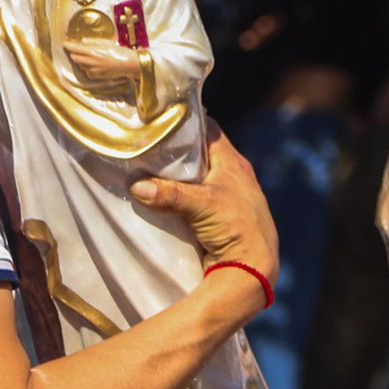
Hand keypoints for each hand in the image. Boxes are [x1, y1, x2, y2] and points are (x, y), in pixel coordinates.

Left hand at [63, 39, 139, 80]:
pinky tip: (96, 65)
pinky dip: (88, 69)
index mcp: (93, 51)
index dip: (68, 46)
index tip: (65, 44)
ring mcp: (94, 70)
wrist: (128, 63)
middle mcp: (91, 61)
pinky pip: (88, 72)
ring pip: (81, 66)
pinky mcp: (97, 76)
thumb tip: (82, 41)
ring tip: (91, 57)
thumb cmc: (119, 51)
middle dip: (74, 54)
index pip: (75, 48)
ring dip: (82, 61)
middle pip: (75, 58)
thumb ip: (92, 42)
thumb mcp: (106, 42)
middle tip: (77, 50)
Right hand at [129, 122, 278, 288]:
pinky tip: (159, 195)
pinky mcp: (217, 216)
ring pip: (195, 178)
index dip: (187, 122)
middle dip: (175, 151)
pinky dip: (179, 197)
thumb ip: (169, 193)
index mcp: (234, 163)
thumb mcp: (202, 205)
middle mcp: (232, 175)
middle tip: (146, 144)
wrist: (252, 269)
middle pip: (199, 154)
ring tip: (145, 168)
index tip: (161, 118)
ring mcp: (225, 196)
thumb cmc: (235, 227)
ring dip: (175, 177)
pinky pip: (193, 198)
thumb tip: (136, 186)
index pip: (208, 131)